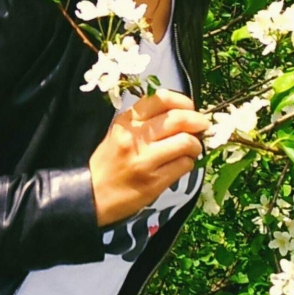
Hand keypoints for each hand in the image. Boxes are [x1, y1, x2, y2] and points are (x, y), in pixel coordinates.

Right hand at [89, 88, 209, 226]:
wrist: (91, 195)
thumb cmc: (108, 163)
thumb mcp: (119, 134)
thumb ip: (145, 123)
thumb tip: (181, 115)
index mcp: (126, 122)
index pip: (160, 99)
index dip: (182, 101)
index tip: (190, 108)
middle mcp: (135, 137)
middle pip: (178, 119)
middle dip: (198, 121)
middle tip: (202, 127)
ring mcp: (145, 160)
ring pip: (186, 142)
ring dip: (196, 145)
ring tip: (192, 149)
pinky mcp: (154, 181)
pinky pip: (184, 165)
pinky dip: (188, 164)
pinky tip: (180, 165)